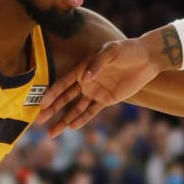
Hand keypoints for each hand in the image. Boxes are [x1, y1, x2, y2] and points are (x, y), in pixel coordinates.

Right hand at [39, 28, 177, 131]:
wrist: (146, 58)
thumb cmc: (126, 50)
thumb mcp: (110, 52)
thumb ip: (96, 64)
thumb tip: (84, 78)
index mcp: (82, 68)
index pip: (63, 83)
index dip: (52, 93)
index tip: (41, 104)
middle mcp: (85, 81)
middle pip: (65, 98)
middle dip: (51, 109)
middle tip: (38, 120)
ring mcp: (95, 91)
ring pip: (75, 108)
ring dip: (64, 120)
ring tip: (51, 132)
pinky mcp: (107, 99)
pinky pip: (92, 111)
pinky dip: (82, 119)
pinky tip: (71, 127)